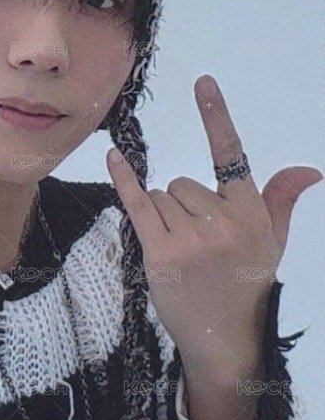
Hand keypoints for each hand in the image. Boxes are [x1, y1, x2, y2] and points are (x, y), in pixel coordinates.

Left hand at [106, 74, 321, 370]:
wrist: (226, 337)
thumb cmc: (248, 282)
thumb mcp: (273, 241)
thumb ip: (281, 200)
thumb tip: (309, 170)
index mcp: (250, 212)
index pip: (231, 154)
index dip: (217, 115)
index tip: (203, 82)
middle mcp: (221, 221)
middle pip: (182, 182)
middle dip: (185, 205)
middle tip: (199, 241)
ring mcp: (189, 237)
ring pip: (161, 196)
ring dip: (166, 215)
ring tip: (185, 250)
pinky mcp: (159, 252)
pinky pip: (137, 204)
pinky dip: (123, 180)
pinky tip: (114, 157)